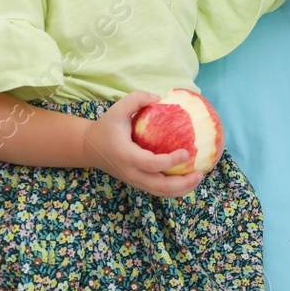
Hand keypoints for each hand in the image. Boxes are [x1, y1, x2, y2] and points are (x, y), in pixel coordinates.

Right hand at [84, 91, 204, 197]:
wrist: (89, 148)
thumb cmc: (106, 127)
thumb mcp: (117, 109)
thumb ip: (136, 99)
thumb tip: (159, 98)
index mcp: (127, 156)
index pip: (152, 164)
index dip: (171, 161)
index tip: (187, 152)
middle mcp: (131, 173)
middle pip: (160, 186)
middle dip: (182, 183)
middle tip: (200, 172)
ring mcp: (134, 181)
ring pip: (161, 193)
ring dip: (181, 189)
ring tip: (198, 177)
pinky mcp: (137, 183)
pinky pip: (158, 190)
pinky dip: (174, 189)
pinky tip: (187, 179)